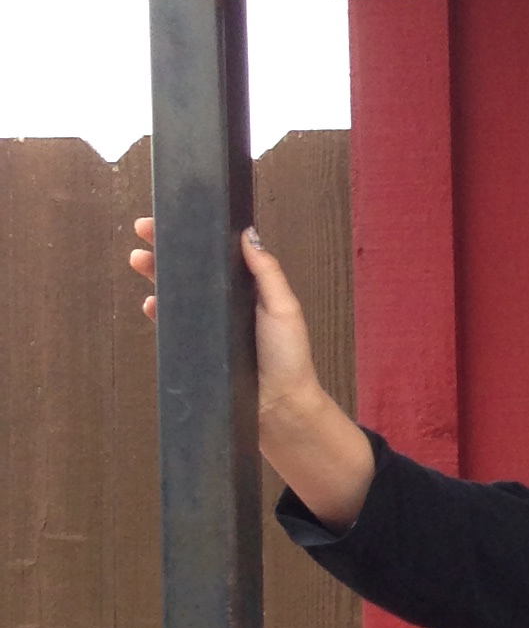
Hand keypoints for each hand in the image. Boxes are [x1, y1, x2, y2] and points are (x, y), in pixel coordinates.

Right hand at [129, 215, 374, 529]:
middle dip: (167, 250)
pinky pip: (173, 326)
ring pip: (178, 294)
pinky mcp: (198, 348)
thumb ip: (266, 272)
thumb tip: (247, 232)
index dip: (194, 235)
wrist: (279, 409)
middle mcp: (228, 304)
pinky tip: (151, 304)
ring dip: (157, 276)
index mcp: (249, 289)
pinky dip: (160, 312)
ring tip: (140, 262)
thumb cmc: (289, 358)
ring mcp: (211, 327)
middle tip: (144, 233)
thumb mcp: (283, 308)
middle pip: (191, 270)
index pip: (217, 255)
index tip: (171, 218)